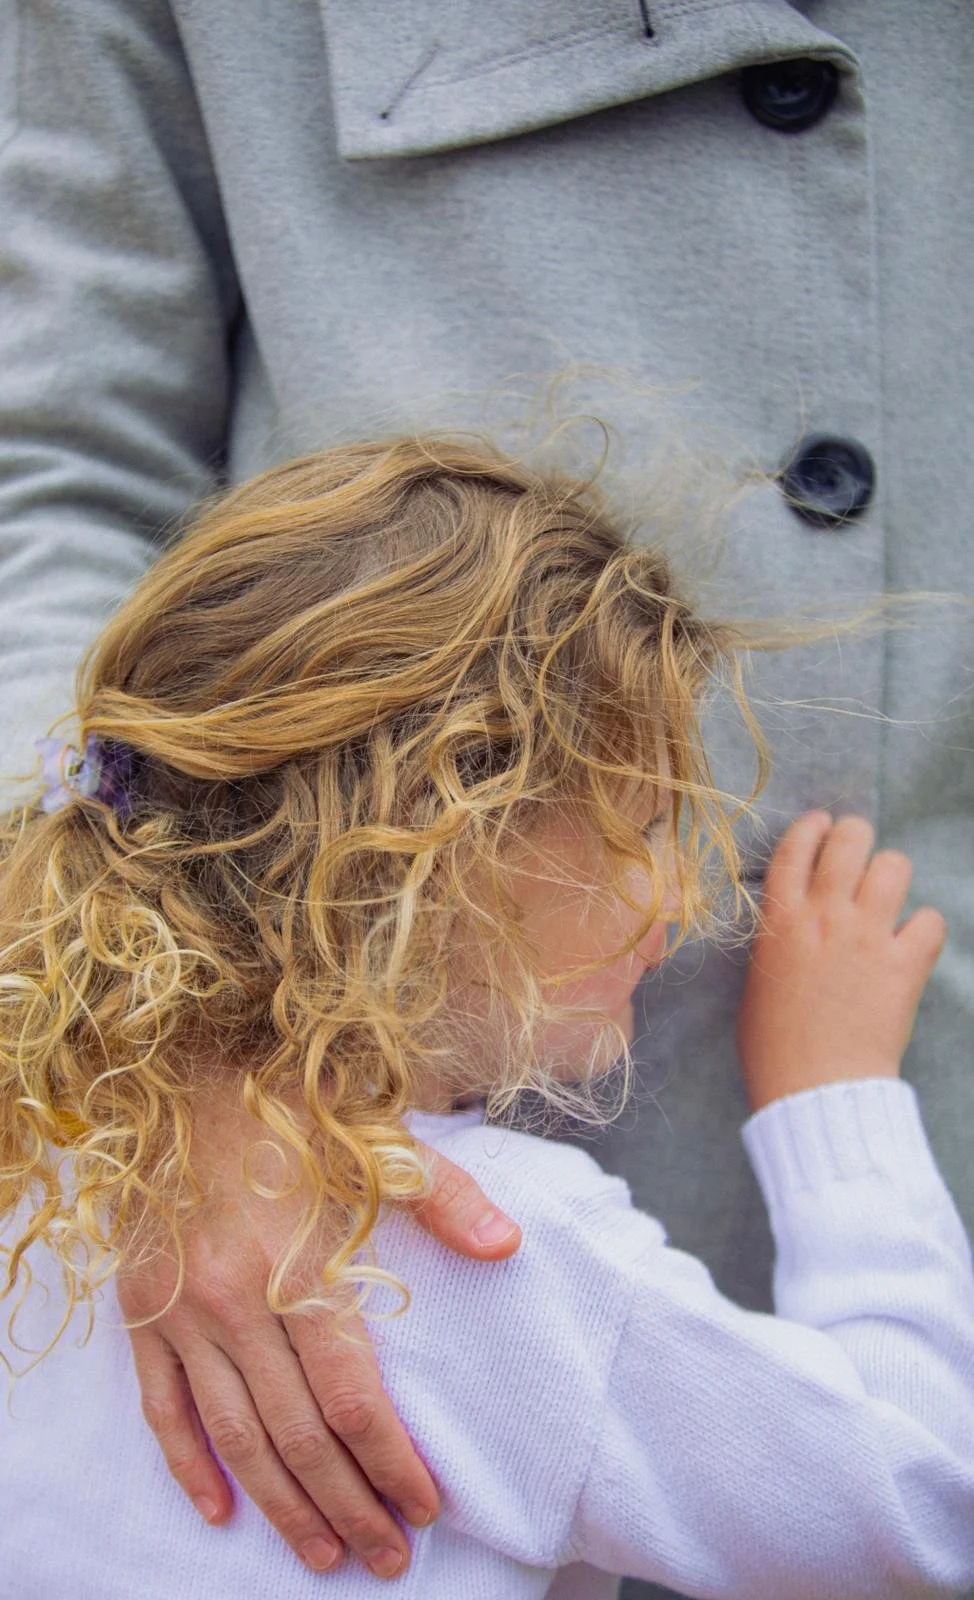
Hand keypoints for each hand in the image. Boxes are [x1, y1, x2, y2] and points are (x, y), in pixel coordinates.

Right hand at [118, 1106, 520, 1579]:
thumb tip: (508, 1248)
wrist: (189, 1071)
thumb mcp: (379, 1142)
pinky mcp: (144, 1310)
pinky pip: (163, 1407)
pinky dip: (188, 1466)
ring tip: (322, 1556)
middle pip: (299, 1436)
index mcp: (301, 1269)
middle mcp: (237, 1303)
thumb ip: (445, 1199)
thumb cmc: (296, 1109)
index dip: (393, 1464)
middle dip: (347, 1508)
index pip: (355, 1400)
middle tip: (384, 1559)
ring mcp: (183, 1312)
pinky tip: (220, 1511)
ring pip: (235, 1437)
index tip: (427, 1509)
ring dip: (281, 1507)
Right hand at [736, 811, 946, 1113]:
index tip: (822, 825)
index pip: (796, 846)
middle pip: (850, 839)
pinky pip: (929, 918)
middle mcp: (824, 915)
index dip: (812, 827)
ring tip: (888, 898)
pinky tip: (912, 943)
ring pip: (894, 866)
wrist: (813, 1088)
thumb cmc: (773, 1047)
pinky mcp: (904, 963)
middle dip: (858, 837)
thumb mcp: (760, 980)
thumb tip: (795, 926)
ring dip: (893, 876)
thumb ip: (778, 941)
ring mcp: (867, 935)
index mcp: (780, 920)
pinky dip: (924, 928)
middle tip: (861, 854)